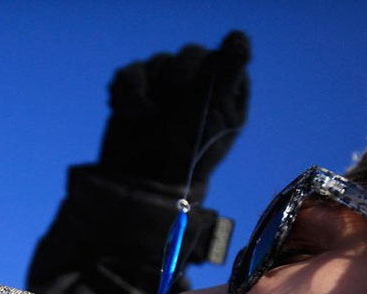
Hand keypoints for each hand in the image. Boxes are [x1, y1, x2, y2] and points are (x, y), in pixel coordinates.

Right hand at [98, 30, 250, 188]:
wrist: (140, 183)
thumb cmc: (184, 157)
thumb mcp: (212, 115)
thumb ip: (223, 73)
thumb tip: (239, 37)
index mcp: (227, 92)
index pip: (223, 58)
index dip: (207, 77)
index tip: (198, 103)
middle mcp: (200, 86)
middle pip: (190, 55)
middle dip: (176, 84)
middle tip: (171, 117)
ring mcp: (167, 86)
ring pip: (160, 61)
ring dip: (150, 93)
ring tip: (147, 122)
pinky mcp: (138, 90)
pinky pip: (131, 72)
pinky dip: (127, 93)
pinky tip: (129, 115)